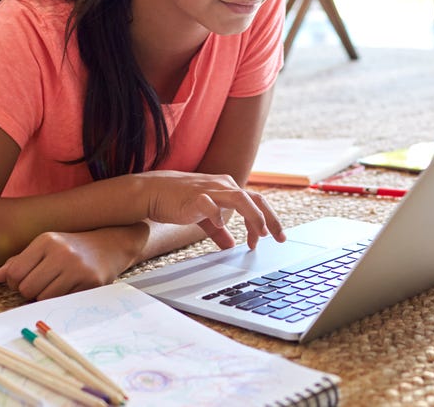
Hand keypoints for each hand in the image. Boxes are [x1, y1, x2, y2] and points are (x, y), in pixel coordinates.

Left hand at [0, 225, 145, 300]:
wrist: (111, 245)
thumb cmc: (71, 248)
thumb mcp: (45, 247)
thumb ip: (19, 261)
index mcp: (46, 240)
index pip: (15, 273)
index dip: (15, 282)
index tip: (26, 279)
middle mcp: (61, 252)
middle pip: (27, 288)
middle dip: (30, 292)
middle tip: (41, 284)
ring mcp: (77, 268)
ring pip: (43, 298)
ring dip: (45, 297)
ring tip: (55, 286)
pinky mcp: (90, 282)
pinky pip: (62, 302)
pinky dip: (61, 299)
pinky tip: (69, 287)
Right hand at [130, 170, 284, 249]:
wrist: (154, 192)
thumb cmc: (180, 201)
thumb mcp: (204, 217)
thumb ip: (218, 231)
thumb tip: (230, 246)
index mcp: (228, 188)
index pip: (256, 202)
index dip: (267, 220)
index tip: (271, 239)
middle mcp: (223, 186)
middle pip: (256, 199)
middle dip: (270, 219)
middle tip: (280, 238)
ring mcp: (210, 190)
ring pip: (240, 198)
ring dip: (253, 216)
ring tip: (259, 234)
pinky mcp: (194, 197)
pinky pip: (210, 204)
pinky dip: (218, 215)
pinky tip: (221, 226)